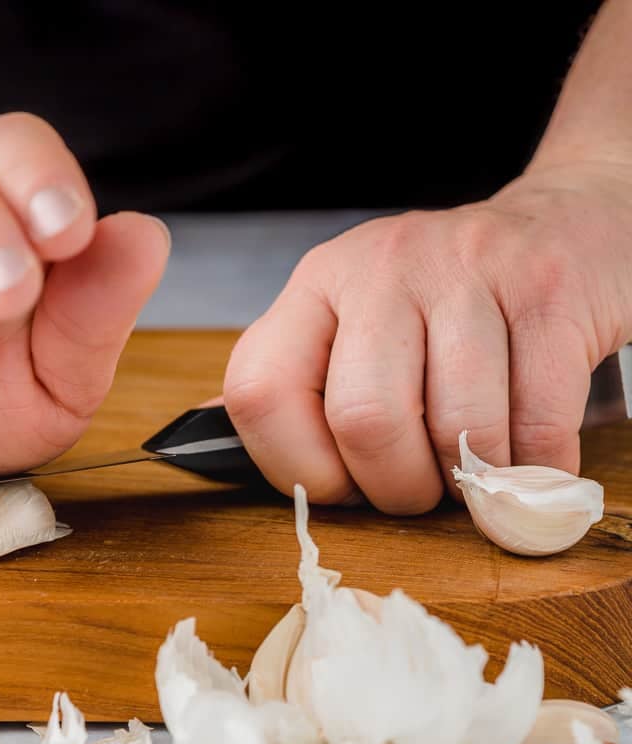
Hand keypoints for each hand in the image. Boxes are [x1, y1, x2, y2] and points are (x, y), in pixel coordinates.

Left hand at [223, 161, 631, 513]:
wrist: (565, 223)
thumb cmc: (444, 302)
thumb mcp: (351, 322)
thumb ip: (293, 385)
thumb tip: (208, 450)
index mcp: (315, 285)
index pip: (259, 392)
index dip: (295, 466)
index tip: (338, 486)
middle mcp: (380, 269)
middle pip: (363, 420)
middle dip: (396, 487)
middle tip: (420, 489)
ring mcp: (467, 272)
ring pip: (458, 428)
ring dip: (474, 482)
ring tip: (478, 469)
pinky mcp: (548, 291)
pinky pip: (537, 423)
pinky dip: (538, 466)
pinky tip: (532, 453)